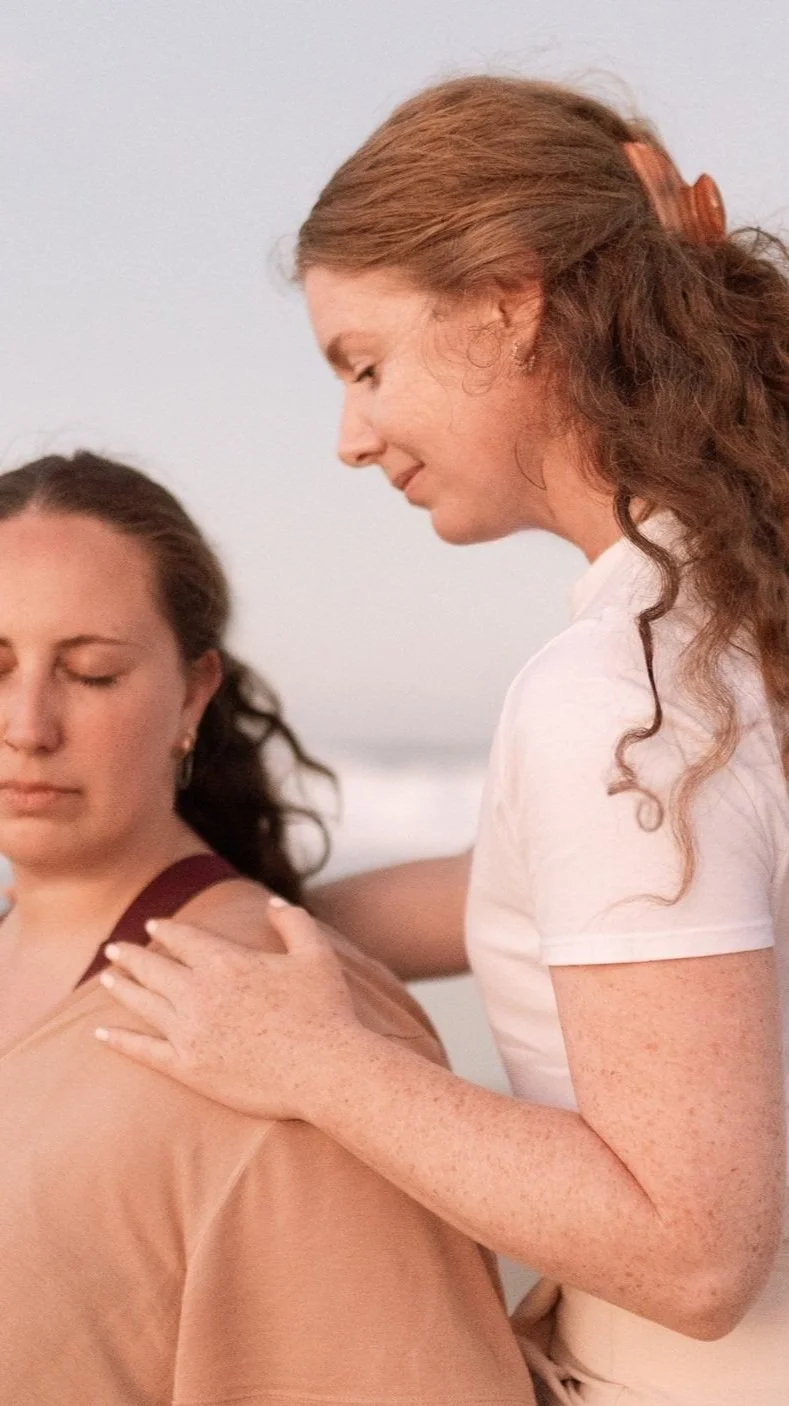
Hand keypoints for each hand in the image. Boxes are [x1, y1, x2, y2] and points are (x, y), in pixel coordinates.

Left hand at [95, 899, 361, 1119]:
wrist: (324, 1069)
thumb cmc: (326, 1010)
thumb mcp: (316, 953)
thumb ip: (293, 921)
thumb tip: (273, 902)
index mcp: (226, 962)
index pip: (182, 939)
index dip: (165, 931)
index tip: (152, 927)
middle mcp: (199, 993)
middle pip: (152, 968)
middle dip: (130, 955)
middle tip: (113, 949)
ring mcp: (190, 1032)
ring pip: (142, 1003)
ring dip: (121, 988)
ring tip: (107, 978)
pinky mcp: (188, 1067)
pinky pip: (143, 1050)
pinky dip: (119, 1040)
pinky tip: (102, 1033)